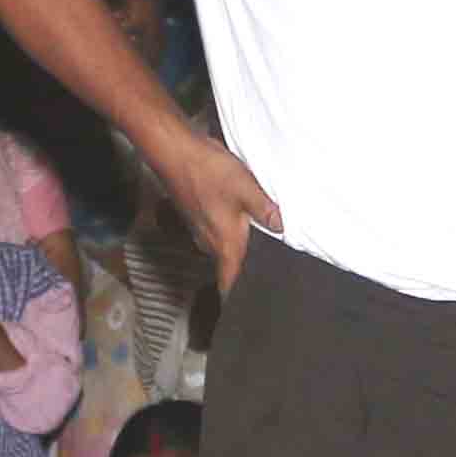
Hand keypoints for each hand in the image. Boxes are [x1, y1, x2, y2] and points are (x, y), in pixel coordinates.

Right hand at [154, 131, 281, 289]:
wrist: (174, 151)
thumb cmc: (206, 171)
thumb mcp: (246, 189)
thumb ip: (266, 211)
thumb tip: (281, 227)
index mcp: (224, 242)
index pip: (229, 281)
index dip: (237, 295)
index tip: (248, 305)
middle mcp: (209, 240)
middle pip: (228, 264)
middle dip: (243, 266)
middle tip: (264, 266)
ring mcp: (199, 228)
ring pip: (221, 245)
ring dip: (235, 243)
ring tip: (254, 237)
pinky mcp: (195, 214)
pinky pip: (215, 229)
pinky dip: (226, 226)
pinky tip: (237, 212)